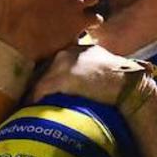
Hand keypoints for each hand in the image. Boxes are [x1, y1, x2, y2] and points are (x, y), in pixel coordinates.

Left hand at [30, 45, 145, 106]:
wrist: (128, 85)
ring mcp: (63, 65)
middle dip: (39, 82)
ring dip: (34, 92)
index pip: (56, 61)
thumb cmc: (121, 79)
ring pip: (40, 79)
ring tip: (29, 104)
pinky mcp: (61, 79)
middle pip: (44, 69)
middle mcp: (68, 52)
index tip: (43, 85)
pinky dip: (34, 99)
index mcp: (79, 48)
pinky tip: (31, 107)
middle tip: (31, 95)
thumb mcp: (104, 65)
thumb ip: (90, 68)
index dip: (49, 74)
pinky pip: (40, 90)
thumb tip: (83, 81)